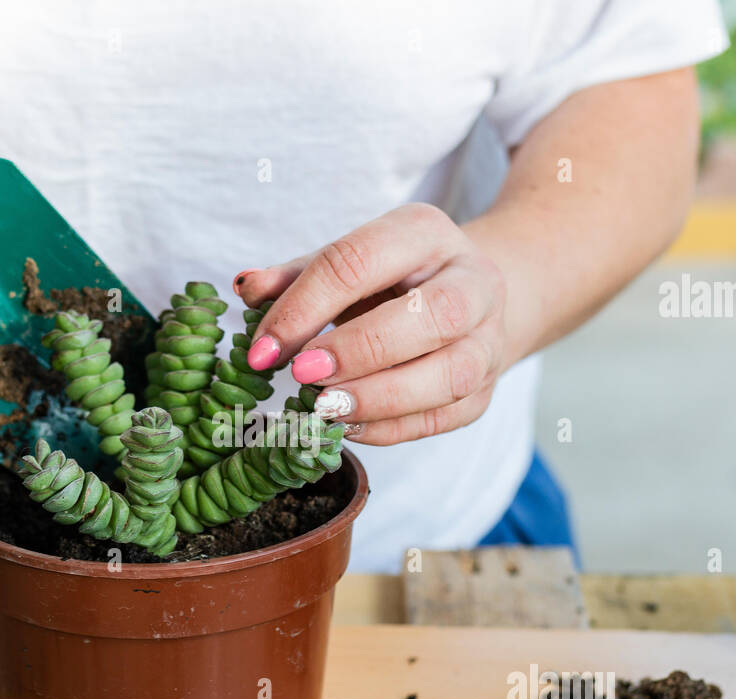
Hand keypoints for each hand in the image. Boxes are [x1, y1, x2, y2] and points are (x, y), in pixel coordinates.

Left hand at [234, 203, 506, 444]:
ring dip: (379, 398)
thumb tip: (247, 289)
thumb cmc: (390, 281)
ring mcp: (487, 340)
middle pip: (431, 315)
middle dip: (359, 349)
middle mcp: (472, 282)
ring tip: (323, 410)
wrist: (466, 301)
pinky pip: (442, 418)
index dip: (305, 308)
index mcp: (425, 233)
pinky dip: (389, 429)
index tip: (263, 350)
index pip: (361, 262)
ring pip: (448, 374)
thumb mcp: (343, 262)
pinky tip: (346, 427)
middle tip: (301, 375)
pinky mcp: (484, 391)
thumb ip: (296, 277)